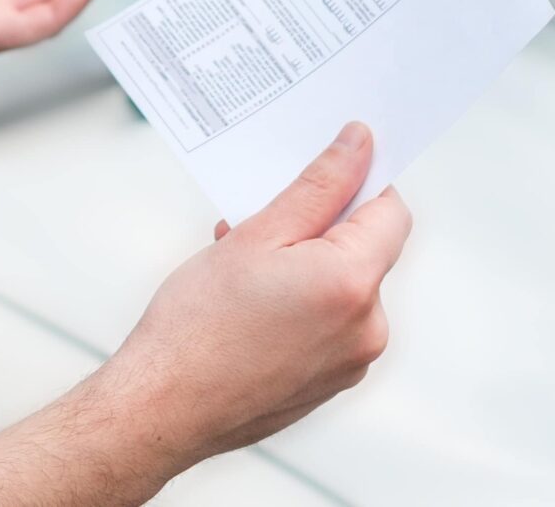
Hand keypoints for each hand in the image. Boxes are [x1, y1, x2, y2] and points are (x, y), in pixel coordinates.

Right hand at [90, 124, 411, 470]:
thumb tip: (359, 146)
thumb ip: (318, 186)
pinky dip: (301, 304)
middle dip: (317, 228)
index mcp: (352, 284)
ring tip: (243, 270)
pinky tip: (251, 306)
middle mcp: (367, 329)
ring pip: (342, 286)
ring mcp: (352, 363)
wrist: (164, 408)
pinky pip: (330, 324)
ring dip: (304, 266)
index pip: (391, 211)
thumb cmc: (197, 325)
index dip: (360, 183)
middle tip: (258, 225)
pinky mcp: (332, 383)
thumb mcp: (256, 235)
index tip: (324, 170)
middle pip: (365, 249)